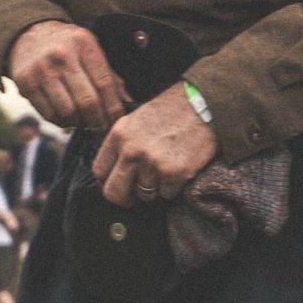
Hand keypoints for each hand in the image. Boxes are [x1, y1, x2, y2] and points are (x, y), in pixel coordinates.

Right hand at [7, 21, 128, 131]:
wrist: (29, 34)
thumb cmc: (69, 47)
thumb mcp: (91, 50)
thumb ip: (110, 76)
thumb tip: (128, 103)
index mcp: (84, 45)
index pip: (105, 84)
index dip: (114, 109)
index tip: (118, 122)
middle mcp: (62, 55)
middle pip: (87, 102)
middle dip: (98, 122)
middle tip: (101, 129)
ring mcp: (41, 70)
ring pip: (67, 112)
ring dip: (79, 124)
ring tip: (84, 122)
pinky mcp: (25, 83)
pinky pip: (48, 114)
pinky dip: (61, 123)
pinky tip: (67, 119)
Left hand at [92, 84, 216, 205]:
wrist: (204, 104)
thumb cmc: (173, 110)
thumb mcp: (136, 119)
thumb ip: (121, 143)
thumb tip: (113, 170)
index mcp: (119, 135)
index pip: (99, 172)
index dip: (107, 183)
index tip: (115, 185)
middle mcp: (132, 151)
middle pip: (115, 193)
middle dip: (125, 198)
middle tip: (135, 194)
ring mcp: (153, 164)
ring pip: (144, 195)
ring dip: (154, 188)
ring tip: (165, 168)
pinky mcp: (174, 174)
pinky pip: (167, 194)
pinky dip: (174, 187)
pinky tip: (179, 167)